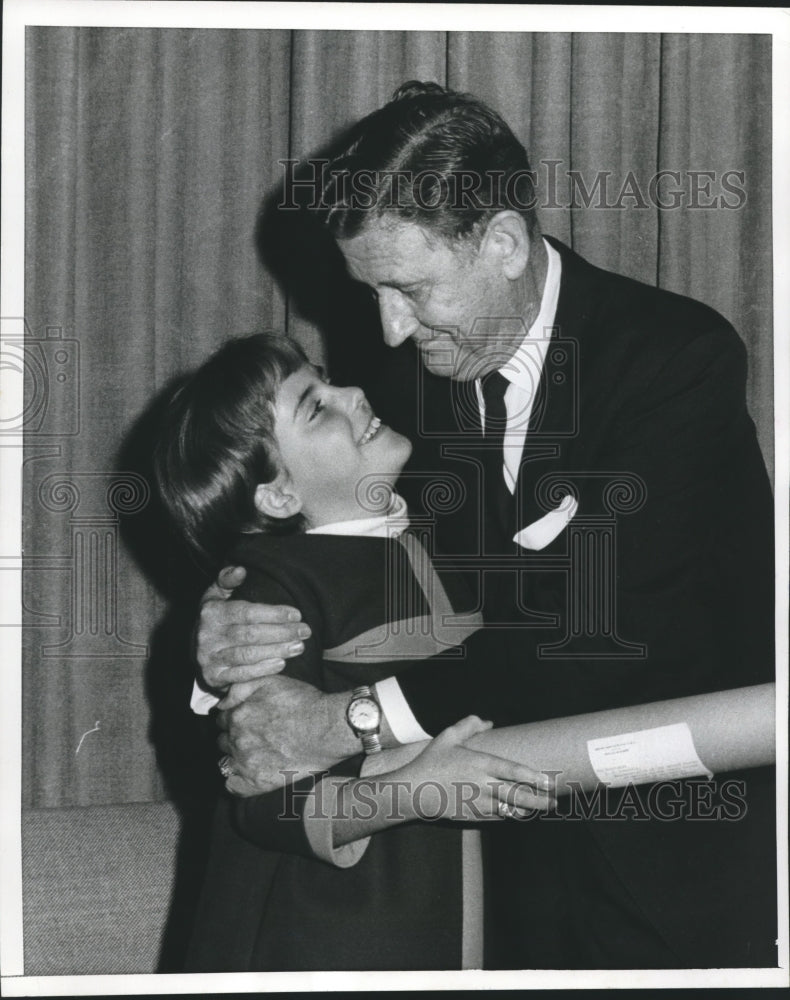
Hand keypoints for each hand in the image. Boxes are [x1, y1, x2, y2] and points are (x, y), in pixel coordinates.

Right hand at [196, 565, 311, 690]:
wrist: (196, 651)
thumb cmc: (216, 619)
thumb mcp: (216, 596)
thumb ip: (227, 580)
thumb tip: (241, 569)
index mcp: (211, 613)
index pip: (246, 612)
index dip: (273, 614)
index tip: (297, 614)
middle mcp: (207, 636)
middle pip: (250, 634)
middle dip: (281, 632)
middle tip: (305, 631)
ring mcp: (209, 658)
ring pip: (247, 655)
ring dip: (277, 650)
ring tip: (299, 647)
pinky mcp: (213, 677)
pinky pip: (241, 675)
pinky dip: (263, 670)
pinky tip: (282, 663)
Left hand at [216, 675, 352, 796]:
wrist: (328, 727)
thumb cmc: (304, 702)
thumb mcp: (270, 681)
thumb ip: (239, 688)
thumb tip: (221, 703)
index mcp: (237, 715)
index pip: (223, 719)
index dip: (235, 719)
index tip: (249, 721)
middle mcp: (236, 739)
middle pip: (223, 741)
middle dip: (235, 738)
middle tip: (256, 738)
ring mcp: (245, 762)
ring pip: (226, 763)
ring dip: (236, 758)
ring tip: (257, 755)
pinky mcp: (257, 782)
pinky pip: (233, 787)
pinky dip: (236, 782)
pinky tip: (249, 776)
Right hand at [393, 716, 556, 820]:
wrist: (414, 792)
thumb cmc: (431, 762)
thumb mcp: (447, 738)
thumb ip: (468, 726)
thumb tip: (487, 721)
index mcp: (479, 763)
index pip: (513, 771)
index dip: (534, 777)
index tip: (550, 781)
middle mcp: (482, 785)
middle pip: (518, 796)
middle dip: (539, 800)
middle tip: (554, 801)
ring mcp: (478, 803)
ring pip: (511, 810)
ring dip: (528, 809)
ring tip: (541, 806)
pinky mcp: (473, 816)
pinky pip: (498, 817)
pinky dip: (510, 814)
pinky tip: (518, 811)